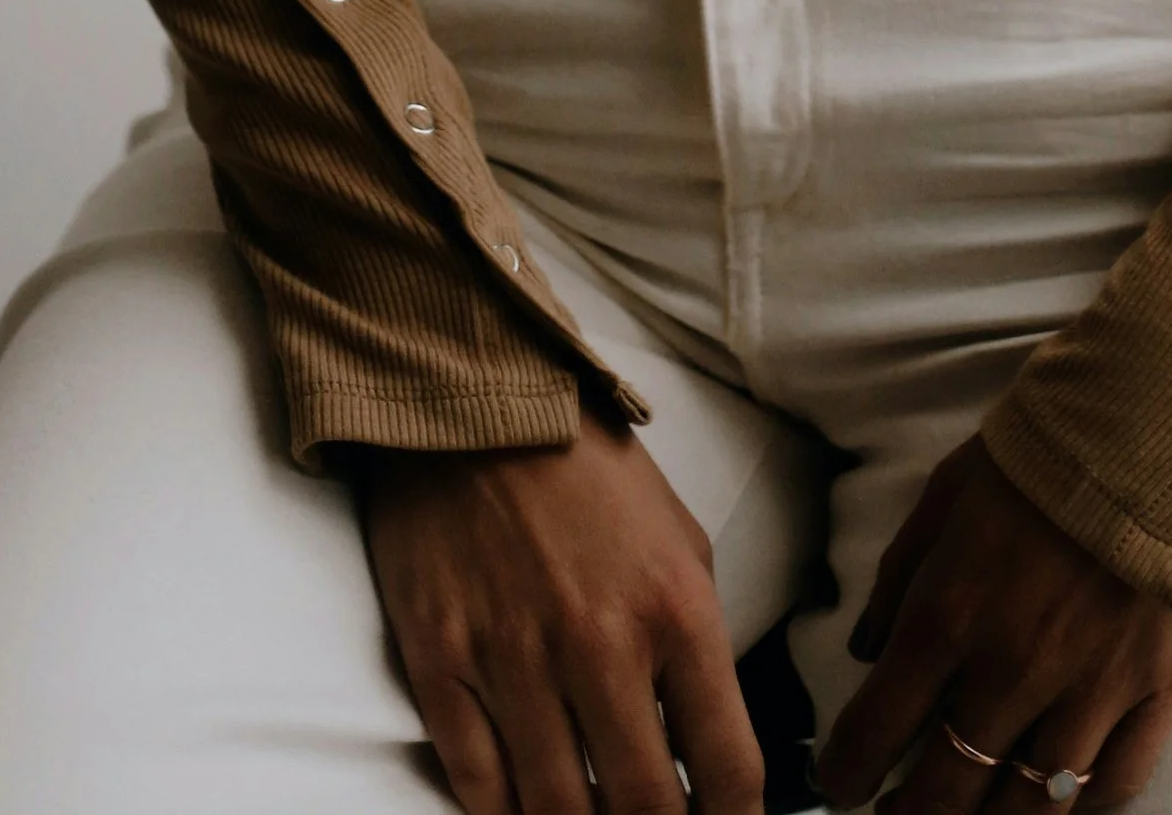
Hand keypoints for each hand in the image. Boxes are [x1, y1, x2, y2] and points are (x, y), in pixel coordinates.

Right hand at [361, 409, 764, 814]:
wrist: (479, 397)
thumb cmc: (588, 470)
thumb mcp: (679, 540)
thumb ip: (697, 642)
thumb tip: (705, 746)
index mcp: (675, 611)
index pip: (729, 767)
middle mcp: (599, 645)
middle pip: (645, 811)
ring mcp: (514, 660)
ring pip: (556, 814)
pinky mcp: (441, 662)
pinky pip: (478, 785)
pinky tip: (525, 810)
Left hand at [815, 439, 1171, 813]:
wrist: (1162, 422)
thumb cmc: (1046, 452)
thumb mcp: (948, 491)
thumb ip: (900, 575)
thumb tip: (866, 650)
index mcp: (951, 612)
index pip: (878, 727)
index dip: (848, 771)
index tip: (840, 783)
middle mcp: (1014, 667)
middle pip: (948, 788)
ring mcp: (1092, 689)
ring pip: (1029, 803)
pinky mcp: (1160, 693)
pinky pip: (1114, 783)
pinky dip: (1081, 799)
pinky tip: (1057, 794)